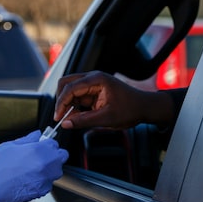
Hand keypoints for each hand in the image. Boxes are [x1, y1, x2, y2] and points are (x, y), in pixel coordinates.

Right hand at [0, 131, 67, 201]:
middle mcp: (46, 165)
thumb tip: (36, 135)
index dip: (47, 144)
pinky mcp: (42, 191)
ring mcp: (45, 179)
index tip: (41, 146)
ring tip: (30, 169)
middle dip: (52, 156)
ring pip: (55, 171)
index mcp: (39, 150)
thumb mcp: (10, 145)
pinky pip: (47, 183)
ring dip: (48, 169)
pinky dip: (41, 180)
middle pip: (60, 158)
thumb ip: (27, 139)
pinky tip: (26, 178)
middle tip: (37, 157)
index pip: (55, 144)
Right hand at [55, 71, 175, 129]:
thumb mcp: (107, 118)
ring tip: (69, 118)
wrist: (145, 108)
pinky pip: (77, 96)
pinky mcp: (93, 91)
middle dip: (60, 100)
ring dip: (67, 103)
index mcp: (97, 79)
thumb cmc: (131, 109)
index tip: (58, 117)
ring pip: (70, 90)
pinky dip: (73, 106)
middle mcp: (92, 78)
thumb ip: (84, 120)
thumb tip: (65, 123)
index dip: (61, 103)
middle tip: (60, 116)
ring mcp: (92, 83)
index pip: (70, 88)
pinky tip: (76, 116)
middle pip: (66, 83)